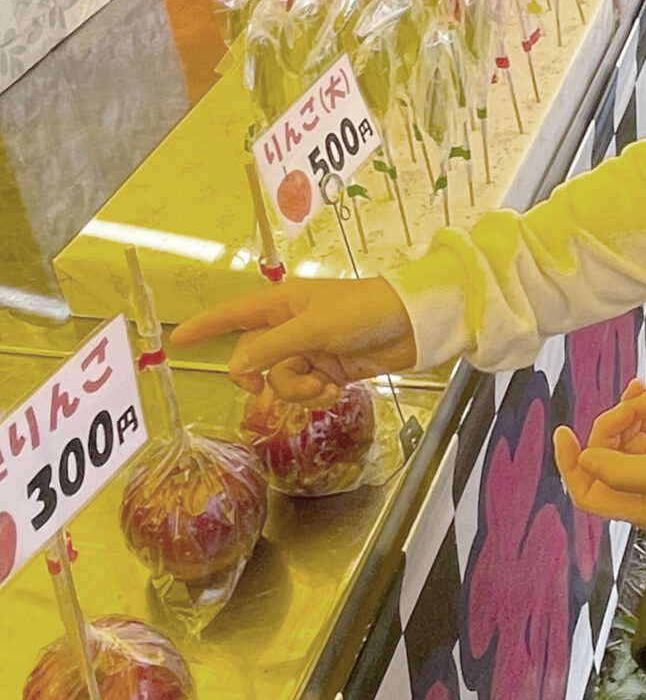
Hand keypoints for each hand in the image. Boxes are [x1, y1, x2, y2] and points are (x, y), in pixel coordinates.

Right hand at [172, 278, 417, 403]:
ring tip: (323, 385)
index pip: (234, 314)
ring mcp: (311, 349)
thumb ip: (271, 349)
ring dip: (296, 389)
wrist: (412, 326)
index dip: (207, 326)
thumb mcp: (312, 328)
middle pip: (254, 356)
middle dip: (262, 375)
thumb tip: (237, 369)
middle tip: (265, 387)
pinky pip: (306, 389)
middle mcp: (292, 325)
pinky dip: (315, 395)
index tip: (178, 339)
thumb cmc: (363, 312)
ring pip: (280, 378)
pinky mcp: (330, 369)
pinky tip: (334, 390)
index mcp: (282, 304)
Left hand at [553, 380, 645, 528]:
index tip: (565, 433)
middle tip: (634, 407)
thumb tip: (585, 460)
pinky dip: (638, 404)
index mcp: (642, 506)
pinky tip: (645, 389)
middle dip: (610, 426)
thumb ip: (624, 471)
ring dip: (626, 411)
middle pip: (604, 456)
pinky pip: (643, 420)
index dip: (570, 466)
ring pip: (623, 435)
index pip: (589, 493)